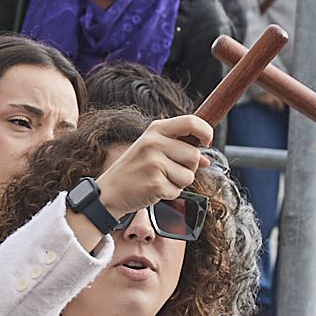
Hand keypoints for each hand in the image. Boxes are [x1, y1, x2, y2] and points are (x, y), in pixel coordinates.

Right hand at [83, 115, 214, 248]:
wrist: (109, 192)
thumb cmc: (132, 170)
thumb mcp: (152, 151)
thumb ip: (179, 150)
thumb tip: (206, 159)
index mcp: (154, 130)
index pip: (191, 122)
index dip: (206, 131)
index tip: (207, 142)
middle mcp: (154, 143)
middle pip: (194, 155)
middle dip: (188, 167)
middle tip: (168, 170)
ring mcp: (154, 163)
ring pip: (189, 175)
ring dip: (179, 182)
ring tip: (159, 179)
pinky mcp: (155, 183)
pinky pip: (178, 190)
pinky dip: (170, 193)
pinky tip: (154, 189)